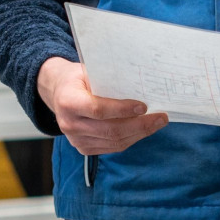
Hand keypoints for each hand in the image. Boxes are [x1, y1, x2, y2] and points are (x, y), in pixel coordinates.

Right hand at [37, 56, 168, 154]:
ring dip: (139, 133)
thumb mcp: (88, 71)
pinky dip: (131, 139)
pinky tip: (143, 130)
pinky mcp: (83, 148)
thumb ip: (109, 79)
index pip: (98, 109)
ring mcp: (75, 139)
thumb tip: (142, 85)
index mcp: (68, 101)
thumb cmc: (78, 78)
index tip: (143, 106)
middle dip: (140, 125)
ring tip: (157, 123)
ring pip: (114, 142)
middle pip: (110, 130)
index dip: (122, 110)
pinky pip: (112, 147)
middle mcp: (69, 123)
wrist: (58, 91)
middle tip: (161, 117)